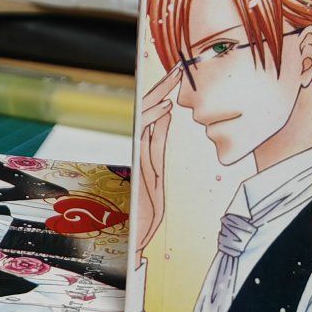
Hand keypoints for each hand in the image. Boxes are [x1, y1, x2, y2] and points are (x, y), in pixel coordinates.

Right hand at [136, 65, 179, 256]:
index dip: (162, 93)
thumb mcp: (155, 175)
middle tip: (177, 68)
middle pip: (149, 113)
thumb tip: (164, 115)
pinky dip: (156, 125)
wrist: (134, 244)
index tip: (175, 76)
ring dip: (160, 99)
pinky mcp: (145, 176)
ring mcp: (142, 164)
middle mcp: (141, 155)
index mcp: (146, 153)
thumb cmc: (144, 215)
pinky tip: (165, 109)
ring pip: (147, 124)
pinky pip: (150, 144)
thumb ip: (156, 144)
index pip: (152, 115)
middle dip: (163, 88)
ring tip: (173, 79)